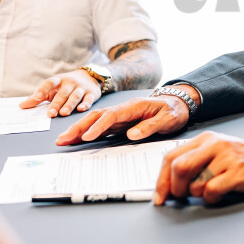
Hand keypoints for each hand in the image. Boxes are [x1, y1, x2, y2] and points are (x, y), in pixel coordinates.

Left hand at [19, 70, 101, 116]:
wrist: (89, 77)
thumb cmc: (66, 86)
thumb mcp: (53, 88)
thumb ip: (39, 97)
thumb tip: (21, 106)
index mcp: (58, 80)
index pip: (49, 83)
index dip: (42, 90)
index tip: (36, 97)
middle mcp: (70, 82)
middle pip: (62, 93)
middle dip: (56, 104)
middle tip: (50, 114)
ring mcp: (82, 88)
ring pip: (75, 96)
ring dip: (69, 105)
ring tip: (63, 113)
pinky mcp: (92, 93)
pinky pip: (89, 99)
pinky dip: (85, 104)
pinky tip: (81, 109)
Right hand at [55, 95, 189, 145]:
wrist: (180, 103)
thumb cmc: (175, 110)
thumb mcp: (169, 118)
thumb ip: (151, 126)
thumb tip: (131, 135)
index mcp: (134, 106)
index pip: (112, 115)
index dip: (99, 126)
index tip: (88, 138)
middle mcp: (124, 109)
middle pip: (97, 116)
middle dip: (79, 127)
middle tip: (63, 139)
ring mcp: (121, 115)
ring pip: (96, 121)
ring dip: (79, 130)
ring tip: (63, 140)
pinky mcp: (121, 123)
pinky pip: (101, 127)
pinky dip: (88, 133)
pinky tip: (77, 139)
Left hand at [153, 128, 243, 204]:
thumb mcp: (219, 150)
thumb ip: (197, 159)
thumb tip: (169, 180)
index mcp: (206, 139)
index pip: (171, 156)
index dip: (160, 180)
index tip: (159, 196)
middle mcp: (215, 145)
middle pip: (178, 167)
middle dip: (174, 188)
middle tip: (181, 197)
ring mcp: (227, 158)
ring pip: (194, 182)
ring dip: (196, 194)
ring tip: (208, 192)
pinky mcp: (238, 173)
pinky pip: (212, 192)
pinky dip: (211, 199)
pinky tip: (220, 195)